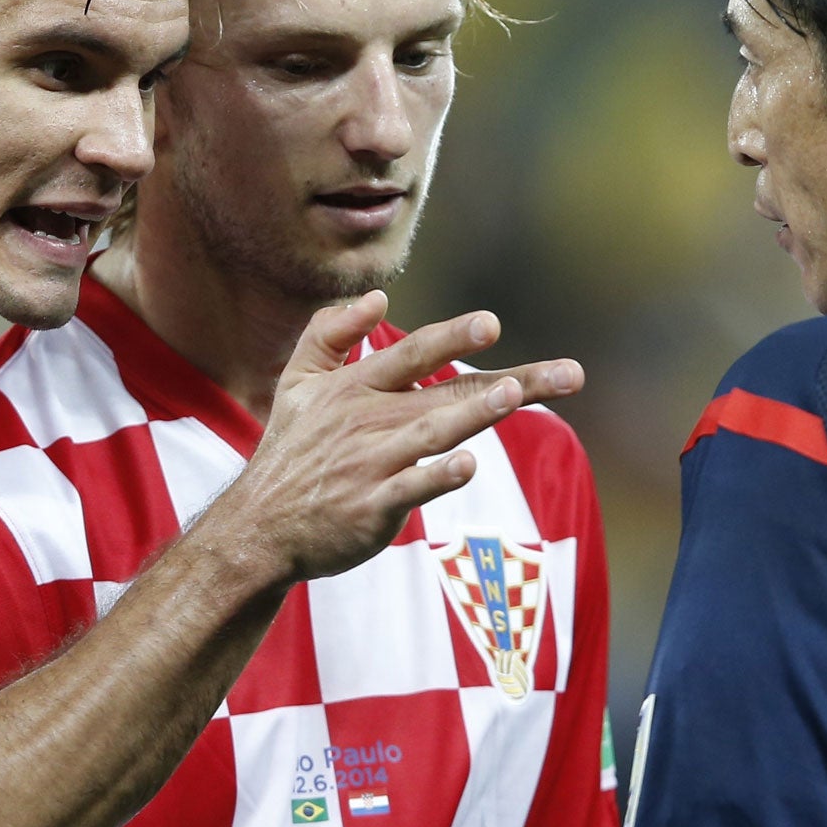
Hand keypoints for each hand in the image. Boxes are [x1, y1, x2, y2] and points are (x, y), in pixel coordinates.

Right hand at [214, 292, 581, 586]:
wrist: (259, 528)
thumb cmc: (290, 452)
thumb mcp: (296, 382)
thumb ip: (329, 332)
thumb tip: (377, 299)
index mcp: (355, 387)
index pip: (413, 354)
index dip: (453, 337)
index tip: (493, 324)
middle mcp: (368, 420)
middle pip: (447, 393)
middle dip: (510, 381)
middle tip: (567, 374)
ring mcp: (371, 464)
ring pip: (432, 432)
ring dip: (475, 412)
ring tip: (515, 394)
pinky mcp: (373, 507)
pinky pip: (412, 488)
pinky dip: (438, 476)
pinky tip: (467, 465)